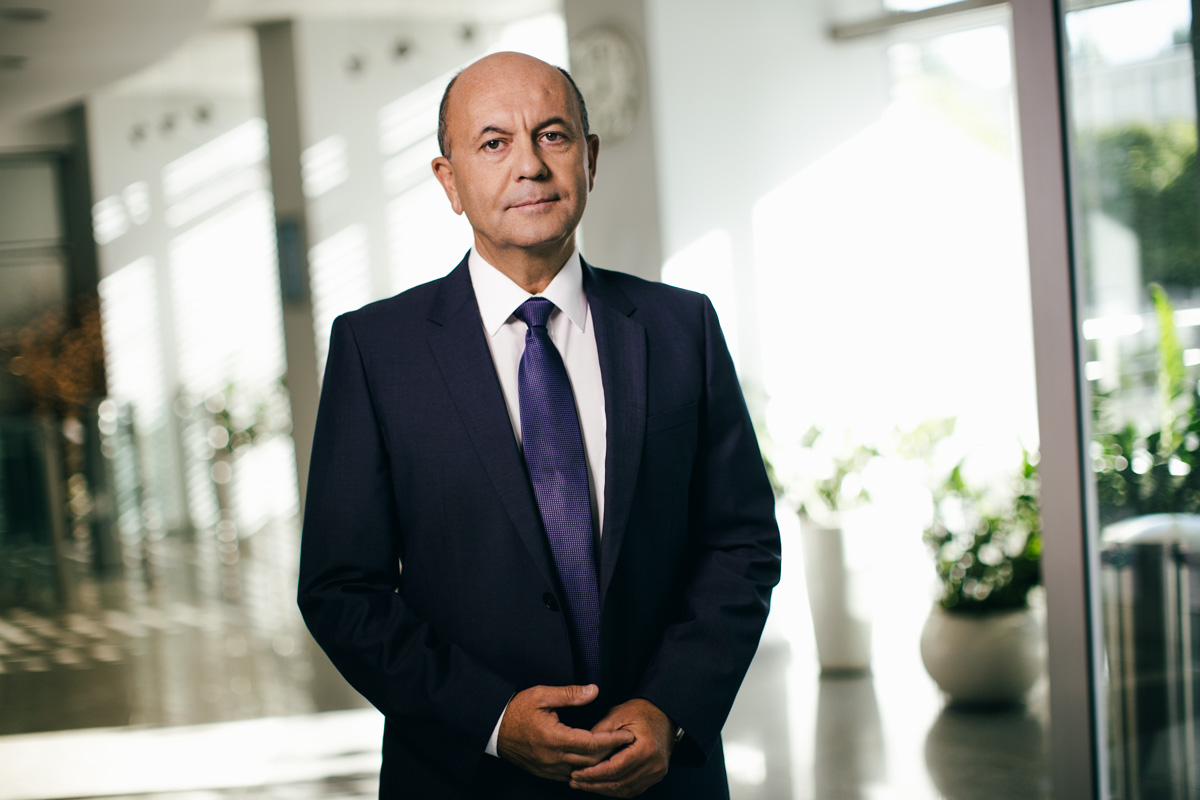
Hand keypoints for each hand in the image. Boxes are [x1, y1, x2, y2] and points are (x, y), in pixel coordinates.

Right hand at [497, 684, 635, 781]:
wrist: (493, 728)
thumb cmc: (517, 709)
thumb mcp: (541, 695)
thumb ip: (569, 694)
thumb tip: (594, 690)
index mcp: (554, 737)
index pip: (592, 744)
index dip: (613, 740)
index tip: (628, 735)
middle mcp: (553, 757)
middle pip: (591, 761)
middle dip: (612, 753)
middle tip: (627, 742)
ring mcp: (548, 768)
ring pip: (582, 772)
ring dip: (599, 763)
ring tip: (614, 751)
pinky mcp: (544, 773)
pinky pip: (570, 775)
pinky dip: (584, 769)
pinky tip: (593, 760)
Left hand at [569, 698, 674, 796]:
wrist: (663, 713)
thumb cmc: (639, 712)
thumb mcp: (617, 715)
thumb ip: (600, 733)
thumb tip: (581, 752)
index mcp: (646, 748)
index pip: (614, 769)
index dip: (593, 774)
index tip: (575, 773)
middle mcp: (654, 764)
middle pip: (619, 783)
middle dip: (594, 784)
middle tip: (574, 782)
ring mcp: (657, 772)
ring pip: (625, 789)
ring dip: (602, 789)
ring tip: (583, 785)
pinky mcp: (655, 775)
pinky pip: (632, 789)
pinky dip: (615, 789)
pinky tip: (600, 785)